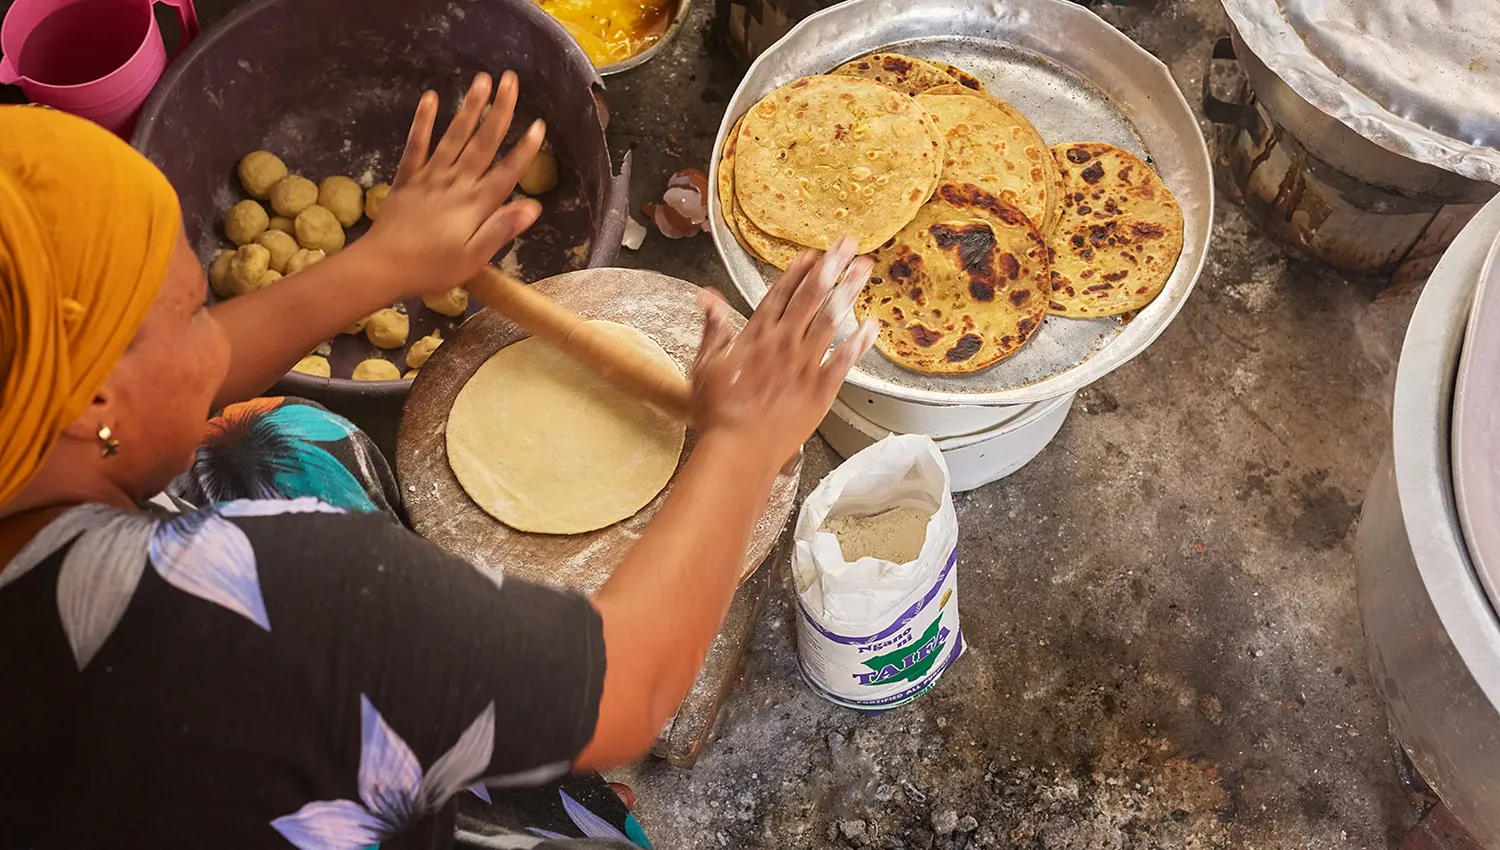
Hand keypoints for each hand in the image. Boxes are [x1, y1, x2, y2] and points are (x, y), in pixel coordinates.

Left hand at [361, 72, 544, 298]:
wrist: (383, 265)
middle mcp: (456, 183)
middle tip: (511, 80)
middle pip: (483, 143)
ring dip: (470, 107)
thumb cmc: (432, 267)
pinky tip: (431, 98)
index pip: (507, 173)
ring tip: (482, 79)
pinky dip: (424, 121)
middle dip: (501, 110)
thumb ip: (501, 229)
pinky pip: (416, 144)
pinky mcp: (407, 177)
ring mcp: (430, 177)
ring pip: (455, 136)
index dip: (525, 150)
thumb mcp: (474, 258)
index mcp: (475, 205)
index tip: (539, 125)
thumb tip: (533, 206)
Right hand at [691, 238, 878, 471]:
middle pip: (810, 299)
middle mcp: (784, 345)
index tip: (813, 254)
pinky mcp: (821, 390)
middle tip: (848, 244)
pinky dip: (859, 342)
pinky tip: (873, 325)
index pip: (780, 296)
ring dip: (848, 293)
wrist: (738, 449)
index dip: (797, 273)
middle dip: (830, 269)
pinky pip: (844, 361)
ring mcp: (805, 366)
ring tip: (864, 269)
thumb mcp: (705, 365)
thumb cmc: (718, 412)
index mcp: (756, 337)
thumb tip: (707, 296)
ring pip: (830, 321)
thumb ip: (713, 329)